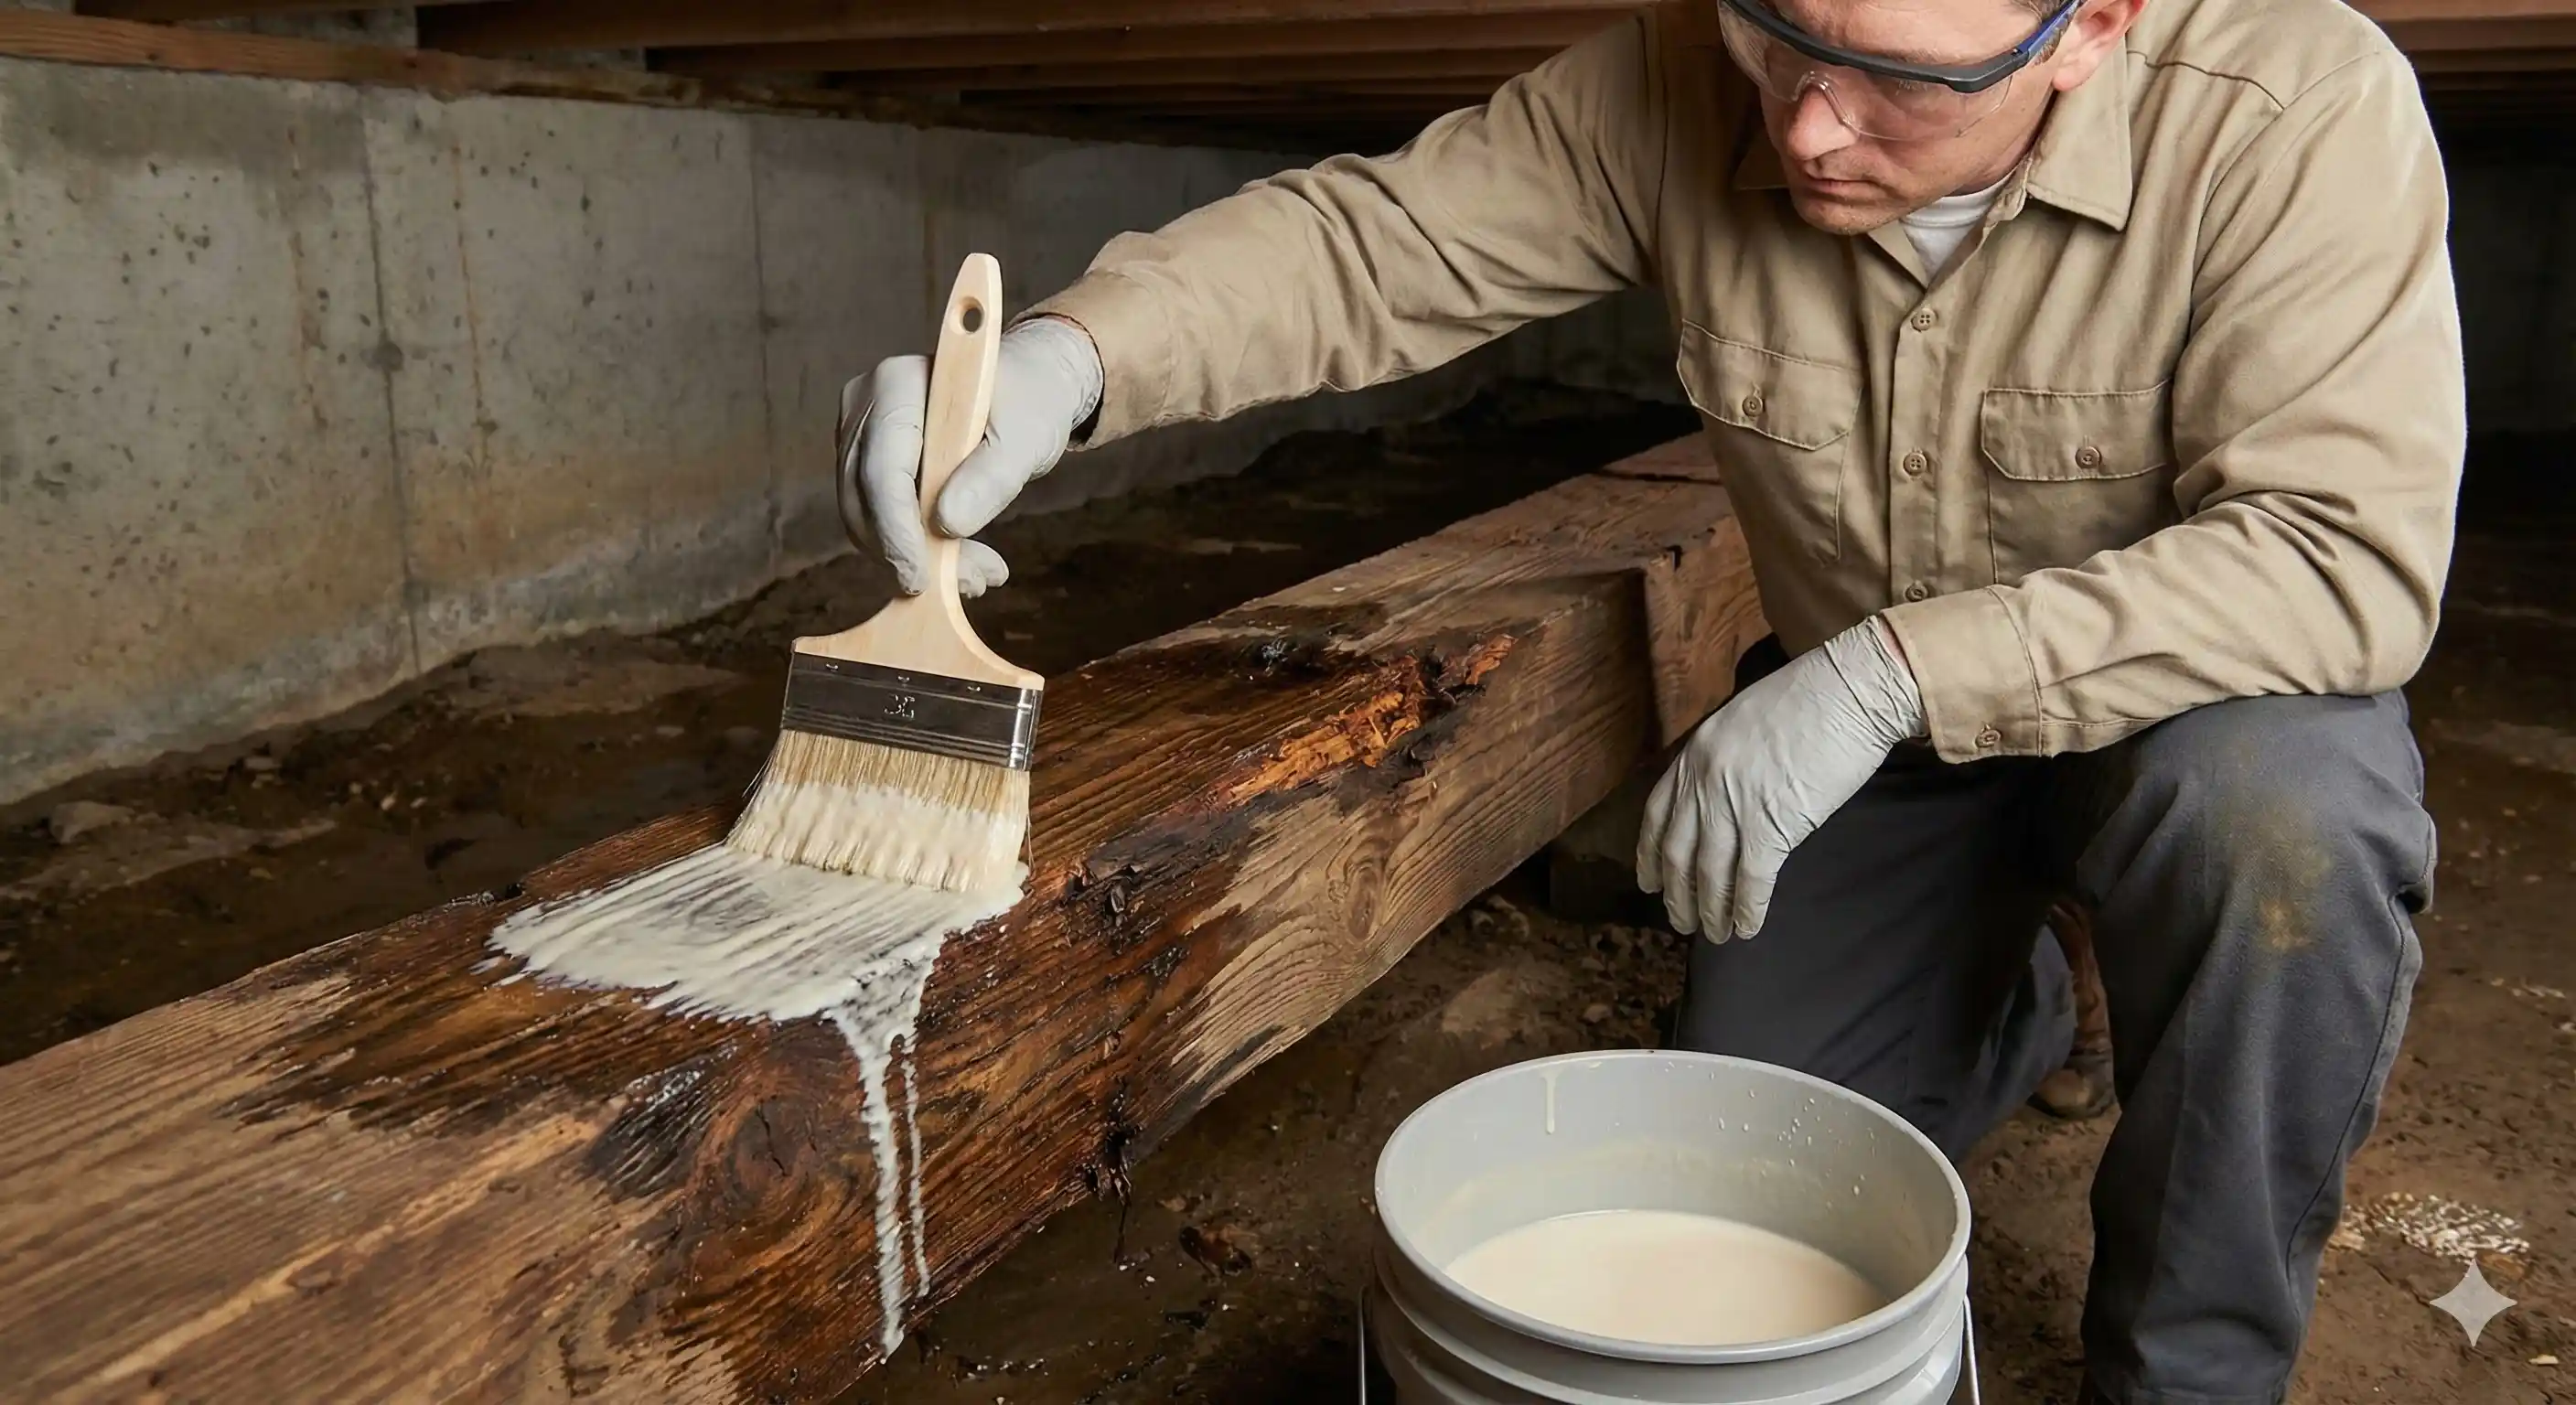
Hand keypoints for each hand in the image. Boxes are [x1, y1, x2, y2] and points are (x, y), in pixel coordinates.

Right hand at [838, 315, 1102, 597]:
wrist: (1026, 391)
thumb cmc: (1027, 404)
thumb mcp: (1025, 439)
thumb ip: (990, 478)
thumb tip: (947, 523)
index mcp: (898, 383)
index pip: (881, 467)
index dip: (895, 529)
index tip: (918, 578)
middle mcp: (866, 405)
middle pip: (863, 496)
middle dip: (906, 551)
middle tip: (968, 584)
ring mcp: (861, 434)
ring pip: (865, 516)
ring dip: (914, 557)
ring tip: (975, 576)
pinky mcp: (868, 464)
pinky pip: (876, 518)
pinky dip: (915, 548)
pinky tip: (960, 564)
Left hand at [1637, 618, 1924, 941]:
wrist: (1851, 691)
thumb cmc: (1810, 699)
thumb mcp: (1743, 721)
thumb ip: (1722, 761)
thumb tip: (1723, 797)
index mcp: (1695, 753)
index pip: (1657, 814)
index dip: (1649, 854)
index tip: (1648, 881)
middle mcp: (1704, 781)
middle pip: (1677, 852)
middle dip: (1677, 894)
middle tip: (1681, 921)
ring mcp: (1735, 805)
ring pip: (1710, 873)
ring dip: (1710, 910)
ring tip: (1714, 934)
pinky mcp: (1772, 826)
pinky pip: (1751, 880)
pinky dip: (1747, 909)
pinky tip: (1748, 927)